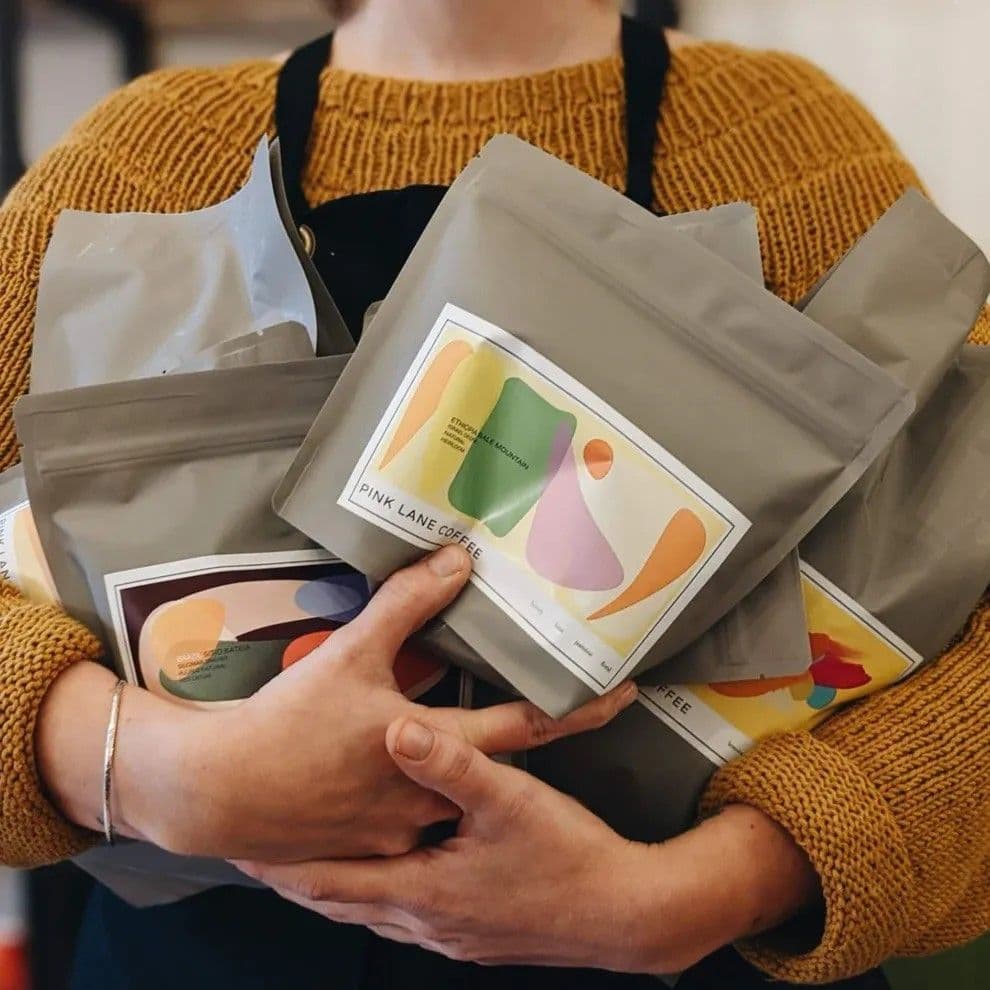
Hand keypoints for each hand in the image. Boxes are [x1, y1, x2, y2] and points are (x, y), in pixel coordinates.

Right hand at [117, 545, 635, 861]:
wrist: (221, 791)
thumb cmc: (289, 723)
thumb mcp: (352, 653)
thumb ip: (408, 604)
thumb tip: (456, 559)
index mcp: (438, 747)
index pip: (530, 726)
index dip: (582, 709)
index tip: (628, 693)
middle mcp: (436, 795)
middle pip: (506, 764)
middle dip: (539, 736)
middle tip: (573, 708)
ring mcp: (408, 828)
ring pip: (459, 792)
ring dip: (474, 769)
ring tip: (474, 740)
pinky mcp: (376, 844)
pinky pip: (415, 813)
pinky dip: (423, 789)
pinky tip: (404, 775)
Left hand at [239, 720, 819, 971]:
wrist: (626, 916)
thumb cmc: (566, 857)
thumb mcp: (509, 800)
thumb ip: (449, 763)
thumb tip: (395, 726)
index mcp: (422, 889)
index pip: (330, 881)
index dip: (284, 866)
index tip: (243, 849)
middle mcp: (426, 919)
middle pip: (342, 903)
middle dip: (300, 879)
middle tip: (260, 857)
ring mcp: (451, 932)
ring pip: (373, 911)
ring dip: (339, 888)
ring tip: (309, 866)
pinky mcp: (475, 933)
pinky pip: (406, 914)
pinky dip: (379, 895)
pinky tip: (388, 881)